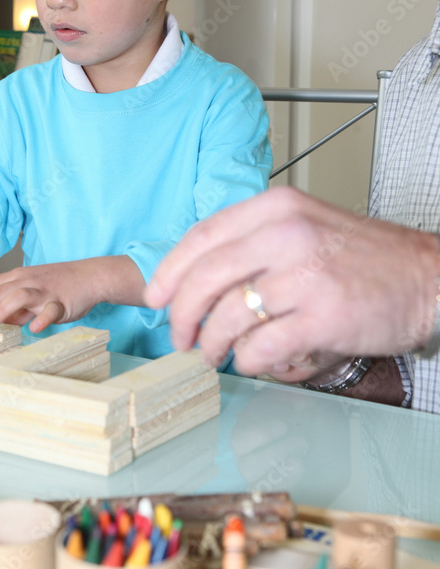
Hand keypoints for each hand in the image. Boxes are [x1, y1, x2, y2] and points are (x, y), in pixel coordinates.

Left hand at [0, 256, 144, 332]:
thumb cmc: (60, 284)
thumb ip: (14, 306)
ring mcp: (45, 291)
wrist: (91, 276)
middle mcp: (28, 281)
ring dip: (3, 309)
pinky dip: (42, 319)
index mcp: (19, 277)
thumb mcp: (32, 291)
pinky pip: (51, 310)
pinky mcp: (62, 301)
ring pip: (19, 296)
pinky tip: (33, 329)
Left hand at [144, 187, 439, 377]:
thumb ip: (254, 244)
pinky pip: (261, 346)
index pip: (202, 236)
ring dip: (212, 344)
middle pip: (205, 278)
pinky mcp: (322, 316)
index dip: (169, 272)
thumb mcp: (306, 226)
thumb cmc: (364, 258)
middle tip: (180, 337)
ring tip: (215, 355)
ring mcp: (305, 275)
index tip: (155, 297)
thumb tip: (196, 280)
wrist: (428, 278)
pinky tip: (253, 361)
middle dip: (182, 315)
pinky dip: (248, 361)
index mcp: (277, 208)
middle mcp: (287, 234)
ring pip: (228, 316)